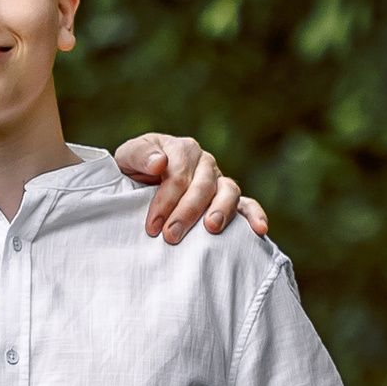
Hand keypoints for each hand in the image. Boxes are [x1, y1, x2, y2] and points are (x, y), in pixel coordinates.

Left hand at [111, 134, 269, 242]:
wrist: (139, 182)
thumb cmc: (133, 171)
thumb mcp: (127, 158)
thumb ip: (139, 155)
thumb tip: (159, 162)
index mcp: (181, 149)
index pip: (178, 175)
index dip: (165, 201)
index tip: (152, 226)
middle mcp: (204, 162)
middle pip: (202, 186)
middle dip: (186, 212)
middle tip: (171, 236)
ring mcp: (218, 179)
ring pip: (228, 191)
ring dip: (221, 210)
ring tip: (211, 228)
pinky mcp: (228, 197)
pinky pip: (246, 204)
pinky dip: (255, 215)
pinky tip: (259, 229)